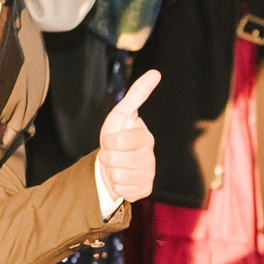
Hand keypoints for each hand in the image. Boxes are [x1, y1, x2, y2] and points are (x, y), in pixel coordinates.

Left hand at [96, 70, 159, 204]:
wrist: (117, 165)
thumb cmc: (119, 137)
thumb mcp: (122, 114)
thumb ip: (137, 94)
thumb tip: (156, 73)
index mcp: (146, 138)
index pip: (117, 141)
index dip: (108, 141)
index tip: (113, 140)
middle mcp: (150, 157)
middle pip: (113, 159)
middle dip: (107, 157)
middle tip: (114, 154)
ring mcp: (148, 175)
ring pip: (116, 175)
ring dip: (111, 171)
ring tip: (118, 166)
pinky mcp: (144, 190)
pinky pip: (121, 189)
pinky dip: (116, 185)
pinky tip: (122, 178)